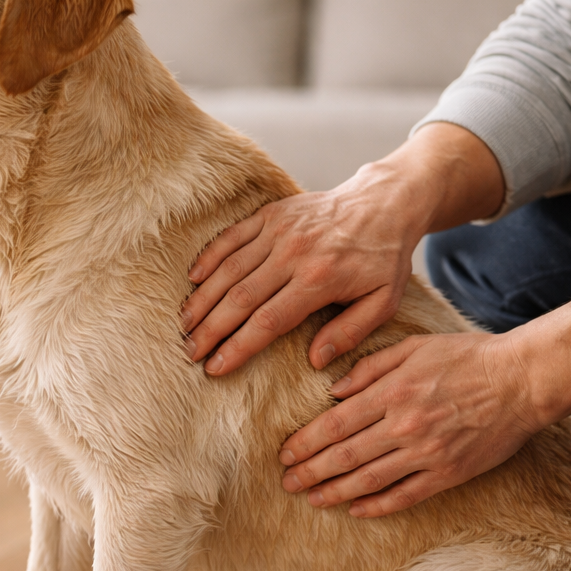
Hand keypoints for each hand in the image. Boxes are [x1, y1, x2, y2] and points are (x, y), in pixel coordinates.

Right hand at [182, 123, 504, 375]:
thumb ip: (350, 333)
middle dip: (211, 329)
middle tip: (191, 351)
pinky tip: (193, 279)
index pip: (267, 321)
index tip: (215, 368)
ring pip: (229, 269)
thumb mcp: (383, 302)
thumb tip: (316, 360)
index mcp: (319, 280)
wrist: (384, 203)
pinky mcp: (271, 214)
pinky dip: (210, 257)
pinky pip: (232, 237)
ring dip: (203, 298)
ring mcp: (279, 231)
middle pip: (239, 298)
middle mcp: (294, 254)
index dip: (237, 347)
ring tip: (186, 324)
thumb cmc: (384, 259)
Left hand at [278, 265, 570, 516]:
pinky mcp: (448, 473)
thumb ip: (370, 368)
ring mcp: (426, 453)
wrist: (521, 380)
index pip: (335, 424)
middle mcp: (403, 426)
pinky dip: (378, 506)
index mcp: (391, 393)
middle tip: (286, 482)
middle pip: (345, 455)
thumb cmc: (467, 357)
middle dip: (311, 471)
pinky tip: (356, 511)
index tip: (284, 454)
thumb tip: (334, 391)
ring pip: (369, 479)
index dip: (306, 442)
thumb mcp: (413, 347)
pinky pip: (405, 495)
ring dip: (335, 492)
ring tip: (311, 498)